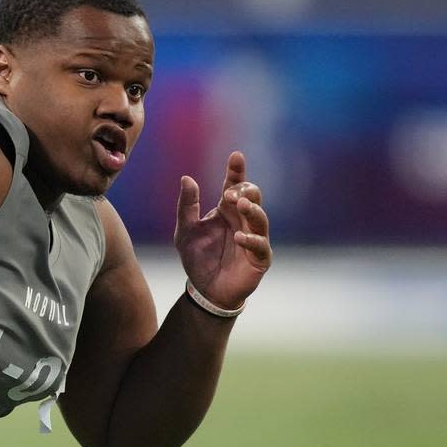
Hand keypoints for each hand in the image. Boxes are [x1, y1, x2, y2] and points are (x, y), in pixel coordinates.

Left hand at [174, 151, 271, 309]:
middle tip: (230, 193)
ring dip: (252, 210)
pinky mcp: (259, 258)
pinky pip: (260, 246)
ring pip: (260, 218)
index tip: (236, 156)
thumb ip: (187, 206)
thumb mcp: (185, 230)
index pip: (234, 185)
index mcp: (226, 211)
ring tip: (241, 204)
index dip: (236, 171)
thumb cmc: (197, 258)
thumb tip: (186, 178)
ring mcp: (254, 238)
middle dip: (244, 191)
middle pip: (252, 197)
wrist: (204, 290)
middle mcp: (242, 221)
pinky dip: (251, 240)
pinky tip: (240, 237)